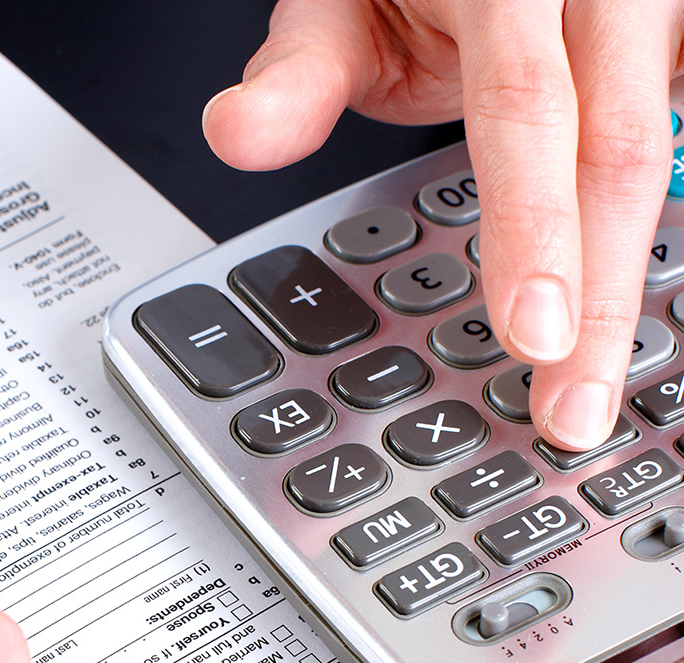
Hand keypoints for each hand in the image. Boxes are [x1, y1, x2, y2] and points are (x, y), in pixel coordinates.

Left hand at [204, 0, 682, 449]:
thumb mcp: (333, 13)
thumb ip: (294, 78)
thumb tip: (235, 134)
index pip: (527, 111)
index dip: (534, 228)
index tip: (533, 336)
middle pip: (621, 154)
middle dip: (601, 297)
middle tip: (571, 412)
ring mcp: (650, 14)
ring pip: (667, 154)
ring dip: (632, 276)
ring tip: (598, 381)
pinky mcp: (666, 51)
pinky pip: (680, 139)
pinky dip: (652, 232)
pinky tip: (626, 308)